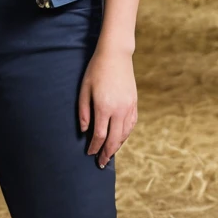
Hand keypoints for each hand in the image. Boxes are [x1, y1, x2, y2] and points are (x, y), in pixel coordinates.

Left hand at [77, 37, 136, 168]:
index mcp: (104, 107)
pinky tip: (120, 138)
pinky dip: (126, 134)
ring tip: (110, 153)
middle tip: (101, 163)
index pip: (100, 135)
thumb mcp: (84, 90)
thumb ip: (83, 112)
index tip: (89, 153)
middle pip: (114, 139)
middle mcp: (119, 110)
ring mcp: (129, 106)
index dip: (94, 147)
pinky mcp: (134, 103)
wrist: (116, 55)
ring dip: (117, 145)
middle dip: (107, 153)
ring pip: (125, 133)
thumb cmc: (96, 70)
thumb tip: (84, 131)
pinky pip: (132, 124)